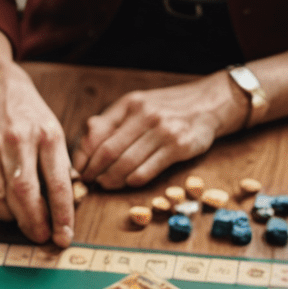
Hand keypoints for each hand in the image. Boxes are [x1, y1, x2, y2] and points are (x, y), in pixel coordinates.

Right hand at [0, 62, 74, 246]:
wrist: (1, 93)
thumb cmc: (35, 120)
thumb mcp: (57, 137)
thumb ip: (63, 170)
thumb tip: (70, 208)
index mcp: (48, 136)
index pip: (56, 183)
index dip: (61, 214)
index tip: (64, 236)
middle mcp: (19, 141)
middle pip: (24, 193)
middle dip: (35, 222)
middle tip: (42, 238)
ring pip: (1, 197)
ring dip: (15, 219)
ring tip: (27, 223)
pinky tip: (8, 211)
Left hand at [72, 73, 244, 188]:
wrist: (208, 103)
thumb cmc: (167, 108)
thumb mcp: (138, 105)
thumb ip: (112, 122)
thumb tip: (84, 144)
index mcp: (129, 104)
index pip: (95, 134)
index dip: (82, 157)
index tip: (78, 170)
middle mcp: (144, 115)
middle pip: (107, 152)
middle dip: (94, 172)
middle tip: (90, 182)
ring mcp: (162, 131)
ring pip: (126, 164)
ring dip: (111, 180)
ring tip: (106, 185)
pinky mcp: (178, 147)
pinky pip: (146, 171)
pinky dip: (132, 181)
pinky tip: (128, 182)